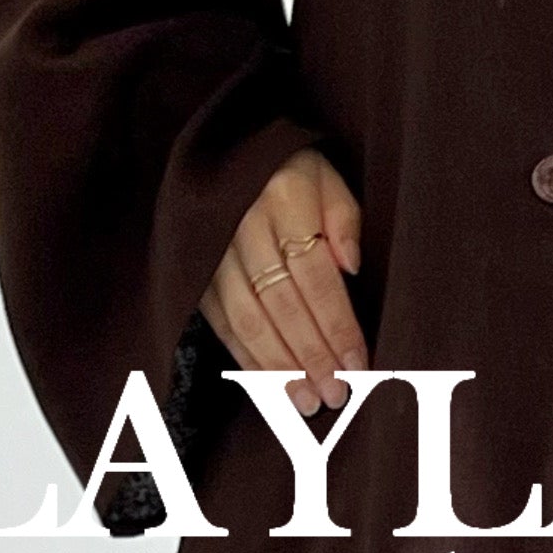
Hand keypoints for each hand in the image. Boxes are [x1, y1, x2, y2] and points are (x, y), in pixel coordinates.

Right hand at [205, 146, 363, 415]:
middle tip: (334, 393)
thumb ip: (345, 220)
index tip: (358, 362)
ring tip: (306, 401)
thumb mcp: (329, 178)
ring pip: (247, 320)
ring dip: (278, 367)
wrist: (228, 151)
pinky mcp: (194, 272)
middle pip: (281, 303)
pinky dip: (247, 358)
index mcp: (282, 196)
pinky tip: (272, 384)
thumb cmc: (294, 172)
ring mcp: (212, 250)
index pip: (315, 274)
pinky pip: (222, 323)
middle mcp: (241, 224)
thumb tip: (352, 269)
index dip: (337, 323)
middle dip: (310, 355)